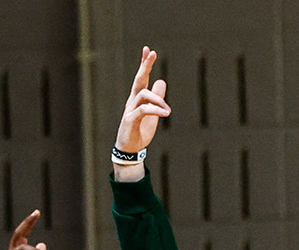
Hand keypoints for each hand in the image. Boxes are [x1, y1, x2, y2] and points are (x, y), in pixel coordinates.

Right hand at [113, 47, 168, 166]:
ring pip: (143, 94)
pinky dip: (156, 110)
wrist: (130, 150)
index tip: (148, 50)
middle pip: (138, 80)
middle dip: (145, 66)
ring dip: (158, 99)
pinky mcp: (130, 121)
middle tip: (152, 53)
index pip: (141, 78)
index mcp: (137, 99)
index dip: (145, 64)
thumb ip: (157, 98)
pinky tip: (166, 113)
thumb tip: (161, 81)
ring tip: (168, 110)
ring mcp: (130, 110)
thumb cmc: (140, 131)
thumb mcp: (153, 113)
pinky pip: (144, 110)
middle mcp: (132, 101)